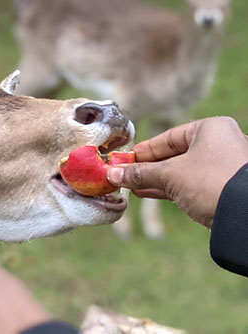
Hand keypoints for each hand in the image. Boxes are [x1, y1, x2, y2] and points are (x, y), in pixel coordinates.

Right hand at [107, 117, 247, 226]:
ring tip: (133, 187)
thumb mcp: (170, 175)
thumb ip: (141, 173)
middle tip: (125, 174)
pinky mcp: (227, 188)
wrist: (247, 218)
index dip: (143, 151)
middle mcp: (222, 143)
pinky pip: (193, 184)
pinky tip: (149, 193)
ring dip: (157, 180)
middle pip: (175, 154)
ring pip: (183, 171)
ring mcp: (226, 166)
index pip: (168, 137)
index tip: (124, 160)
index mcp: (212, 129)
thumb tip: (113, 174)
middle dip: (148, 167)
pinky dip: (172, 188)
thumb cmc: (211, 183)